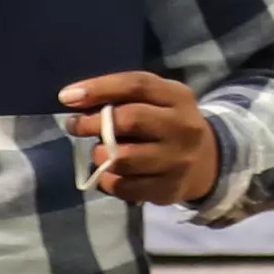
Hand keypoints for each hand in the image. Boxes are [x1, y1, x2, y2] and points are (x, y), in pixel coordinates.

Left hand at [64, 68, 217, 206]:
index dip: (99, 88)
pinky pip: (124, 186)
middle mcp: (182, 127)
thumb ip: (126, 97)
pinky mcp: (168, 189)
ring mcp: (177, 161)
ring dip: (100, 155)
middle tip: (75, 126)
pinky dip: (107, 179)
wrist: (206, 162)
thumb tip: (75, 100)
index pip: (136, 85)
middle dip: (94, 123)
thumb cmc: (167, 123)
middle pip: (131, 119)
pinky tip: (108, 172)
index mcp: (177, 96)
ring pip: (123, 158)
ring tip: (99, 151)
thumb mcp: (158, 100)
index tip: (67, 97)